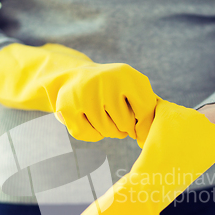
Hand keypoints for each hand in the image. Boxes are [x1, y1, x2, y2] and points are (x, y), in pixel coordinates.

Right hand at [0, 43, 155, 146]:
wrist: (75, 77)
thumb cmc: (112, 88)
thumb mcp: (134, 88)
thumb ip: (147, 111)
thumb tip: (144, 140)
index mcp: (125, 74)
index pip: (145, 110)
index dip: (143, 123)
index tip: (137, 121)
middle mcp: (104, 80)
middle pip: (126, 124)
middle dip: (124, 126)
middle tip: (115, 113)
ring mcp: (84, 94)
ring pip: (108, 132)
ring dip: (109, 130)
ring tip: (103, 114)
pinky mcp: (66, 108)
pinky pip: (89, 135)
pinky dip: (93, 134)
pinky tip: (89, 119)